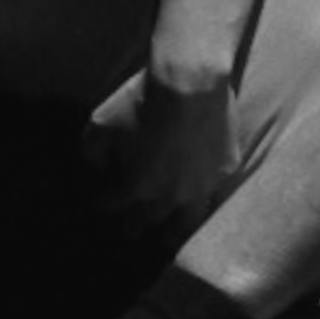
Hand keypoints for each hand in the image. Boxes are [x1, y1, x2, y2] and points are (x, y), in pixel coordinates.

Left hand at [90, 70, 245, 226]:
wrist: (190, 81)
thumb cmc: (141, 101)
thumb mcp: (100, 124)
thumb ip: (93, 153)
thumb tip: (96, 167)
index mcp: (137, 187)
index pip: (114, 206)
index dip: (104, 205)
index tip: (99, 204)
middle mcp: (170, 196)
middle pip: (150, 221)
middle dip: (134, 226)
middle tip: (130, 232)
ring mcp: (202, 186)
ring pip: (188, 221)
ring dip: (174, 231)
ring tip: (170, 237)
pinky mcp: (226, 170)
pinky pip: (213, 191)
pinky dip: (202, 195)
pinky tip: (200, 194)